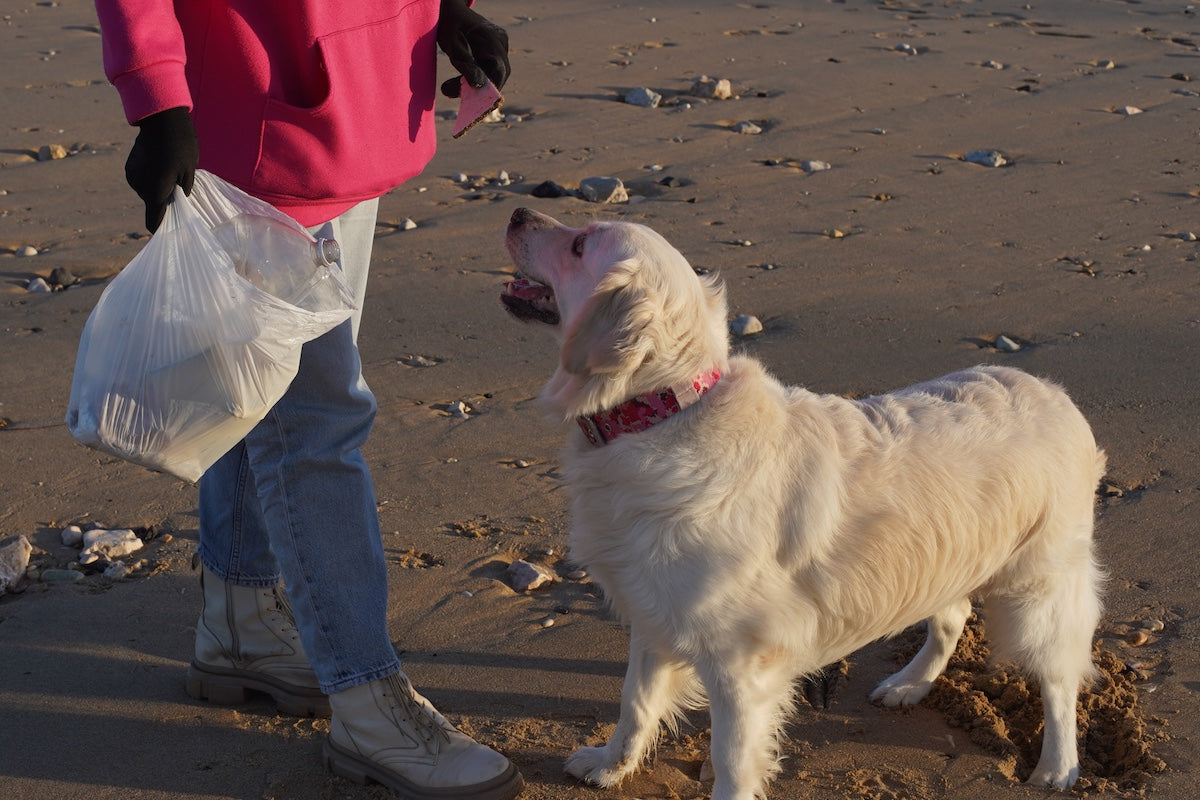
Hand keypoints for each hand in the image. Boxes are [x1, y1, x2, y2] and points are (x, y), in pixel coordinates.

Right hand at [124, 106, 198, 232]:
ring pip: (146, 193)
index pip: (154, 221)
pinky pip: (141, 182)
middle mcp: (140, 187)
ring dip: (157, 190)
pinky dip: (150, 180)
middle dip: (164, 203)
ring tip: (169, 174)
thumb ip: (182, 193)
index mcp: (155, 191)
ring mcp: (132, 177)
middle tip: (178, 191)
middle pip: (152, 206)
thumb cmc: (182, 146)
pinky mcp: (129, 169)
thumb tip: (178, 204)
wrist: (162, 120)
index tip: (171, 232)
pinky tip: (160, 167)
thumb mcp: (189, 173)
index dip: (162, 229)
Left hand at [437, 0, 509, 97]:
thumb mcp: (452, 43)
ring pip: (494, 72)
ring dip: (477, 83)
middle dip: (480, 88)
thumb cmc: (449, 22)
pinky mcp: (495, 48)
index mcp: (492, 38)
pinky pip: (490, 67)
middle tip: (453, 93)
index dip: (490, 89)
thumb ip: (465, 64)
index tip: (473, 102)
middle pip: (498, 74)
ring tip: (451, 87)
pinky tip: (459, 78)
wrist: (450, 8)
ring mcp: (500, 44)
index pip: (500, 71)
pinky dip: (477, 76)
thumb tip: (477, 85)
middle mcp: (501, 41)